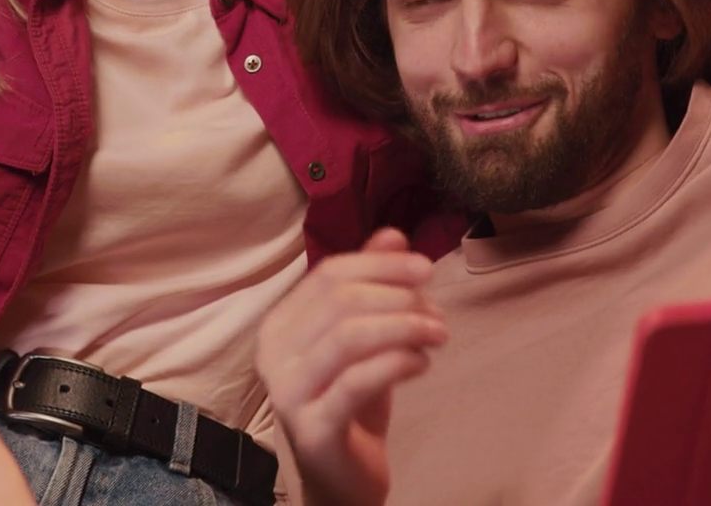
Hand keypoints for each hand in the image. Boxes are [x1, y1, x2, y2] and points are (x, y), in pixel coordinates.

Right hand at [256, 229, 448, 505]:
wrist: (340, 476)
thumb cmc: (350, 400)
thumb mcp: (365, 336)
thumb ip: (373, 285)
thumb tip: (394, 235)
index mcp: (280, 324)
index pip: (328, 275)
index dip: (380, 265)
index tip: (426, 268)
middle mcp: (273, 355)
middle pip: (340, 302)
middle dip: (399, 298)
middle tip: (438, 312)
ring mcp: (289, 393)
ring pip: (348, 337)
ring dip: (404, 327)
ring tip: (438, 335)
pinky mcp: (314, 429)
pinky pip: (358, 381)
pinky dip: (399, 362)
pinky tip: (422, 363)